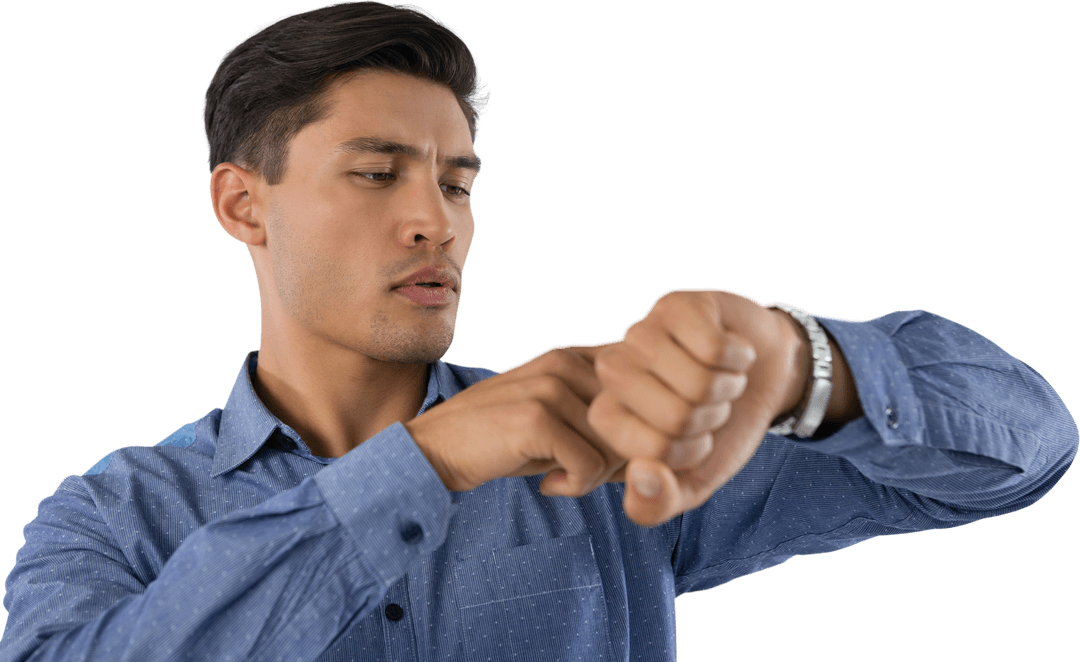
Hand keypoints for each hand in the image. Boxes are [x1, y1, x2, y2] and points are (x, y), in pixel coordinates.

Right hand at [405, 341, 630, 493]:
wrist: (436, 448)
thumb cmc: (505, 440)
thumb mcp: (559, 416)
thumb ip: (604, 415)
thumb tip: (664, 443)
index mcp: (574, 354)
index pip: (643, 389)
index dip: (638, 429)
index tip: (609, 455)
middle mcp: (565, 361)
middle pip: (635, 419)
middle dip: (620, 457)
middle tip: (583, 472)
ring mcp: (549, 386)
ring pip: (616, 445)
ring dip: (597, 475)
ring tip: (563, 477)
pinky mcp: (535, 418)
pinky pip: (590, 466)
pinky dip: (576, 486)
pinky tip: (549, 484)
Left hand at [587, 289, 807, 526]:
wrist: (763, 375)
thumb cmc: (721, 429)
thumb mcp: (691, 481)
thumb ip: (656, 502)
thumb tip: (641, 475)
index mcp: (608, 417)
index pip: (650, 450)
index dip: (690, 451)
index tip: (694, 438)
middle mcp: (613, 370)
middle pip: (674, 417)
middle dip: (710, 418)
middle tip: (710, 404)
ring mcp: (641, 332)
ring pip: (695, 381)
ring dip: (726, 386)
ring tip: (720, 378)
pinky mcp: (675, 303)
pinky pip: (715, 346)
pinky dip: (739, 357)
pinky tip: (731, 352)